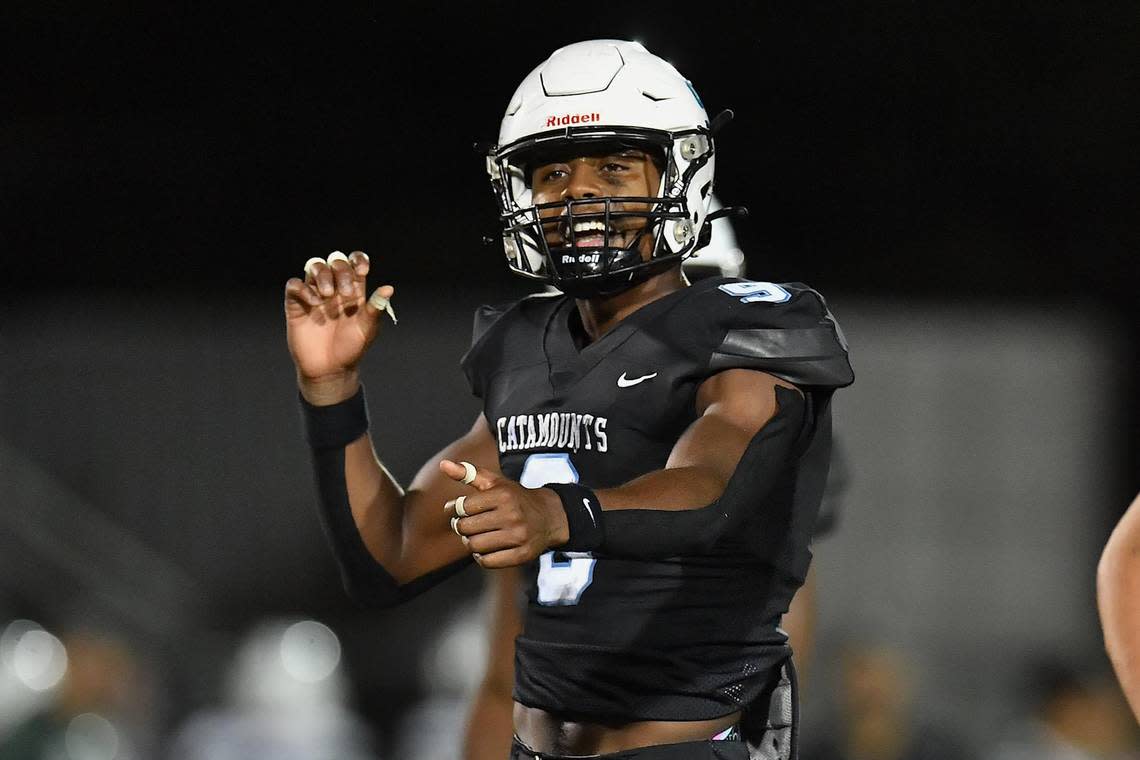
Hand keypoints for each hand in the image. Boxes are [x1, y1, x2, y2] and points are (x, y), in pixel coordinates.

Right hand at [284, 251, 393, 403]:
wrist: (330, 370)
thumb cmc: (351, 349)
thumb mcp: (367, 329)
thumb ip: (375, 309)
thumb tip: (389, 288)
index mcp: (353, 290)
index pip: (354, 263)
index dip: (358, 260)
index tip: (362, 270)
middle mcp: (334, 288)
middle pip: (335, 261)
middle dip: (341, 271)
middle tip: (346, 294)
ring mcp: (314, 294)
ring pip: (314, 266)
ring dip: (322, 275)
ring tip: (327, 295)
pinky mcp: (296, 305)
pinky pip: (294, 285)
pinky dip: (303, 288)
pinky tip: (314, 302)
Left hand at [440, 460, 569, 568]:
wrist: (550, 516)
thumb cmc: (515, 497)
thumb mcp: (495, 482)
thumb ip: (468, 473)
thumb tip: (443, 465)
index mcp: (503, 495)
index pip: (464, 506)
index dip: (455, 508)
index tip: (457, 509)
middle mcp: (512, 515)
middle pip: (466, 528)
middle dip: (461, 527)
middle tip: (465, 524)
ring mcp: (518, 536)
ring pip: (475, 546)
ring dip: (470, 542)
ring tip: (475, 536)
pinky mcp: (522, 554)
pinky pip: (488, 562)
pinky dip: (481, 557)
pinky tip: (485, 549)